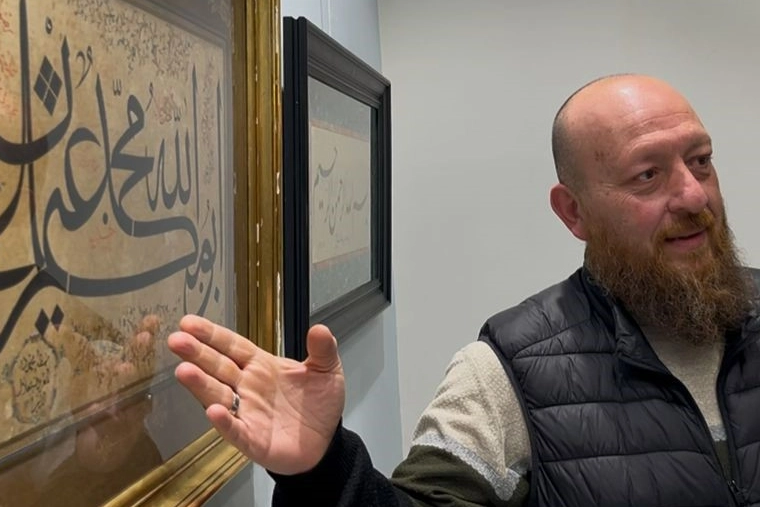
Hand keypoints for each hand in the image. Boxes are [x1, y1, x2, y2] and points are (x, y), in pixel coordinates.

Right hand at [167, 315, 344, 474]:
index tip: (189, 323)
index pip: (233, 346)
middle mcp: (248, 387)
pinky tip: (214, 412)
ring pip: (219, 396)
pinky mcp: (252, 440)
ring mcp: (247, 413)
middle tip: (177, 340)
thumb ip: (323, 350)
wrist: (325, 442)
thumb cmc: (318, 404)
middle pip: (219, 367)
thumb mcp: (327, 371)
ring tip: (184, 371)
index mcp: (262, 366)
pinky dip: (225, 422)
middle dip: (197, 354)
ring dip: (201, 384)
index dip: (212, 335)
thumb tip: (319, 329)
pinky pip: (236, 430)